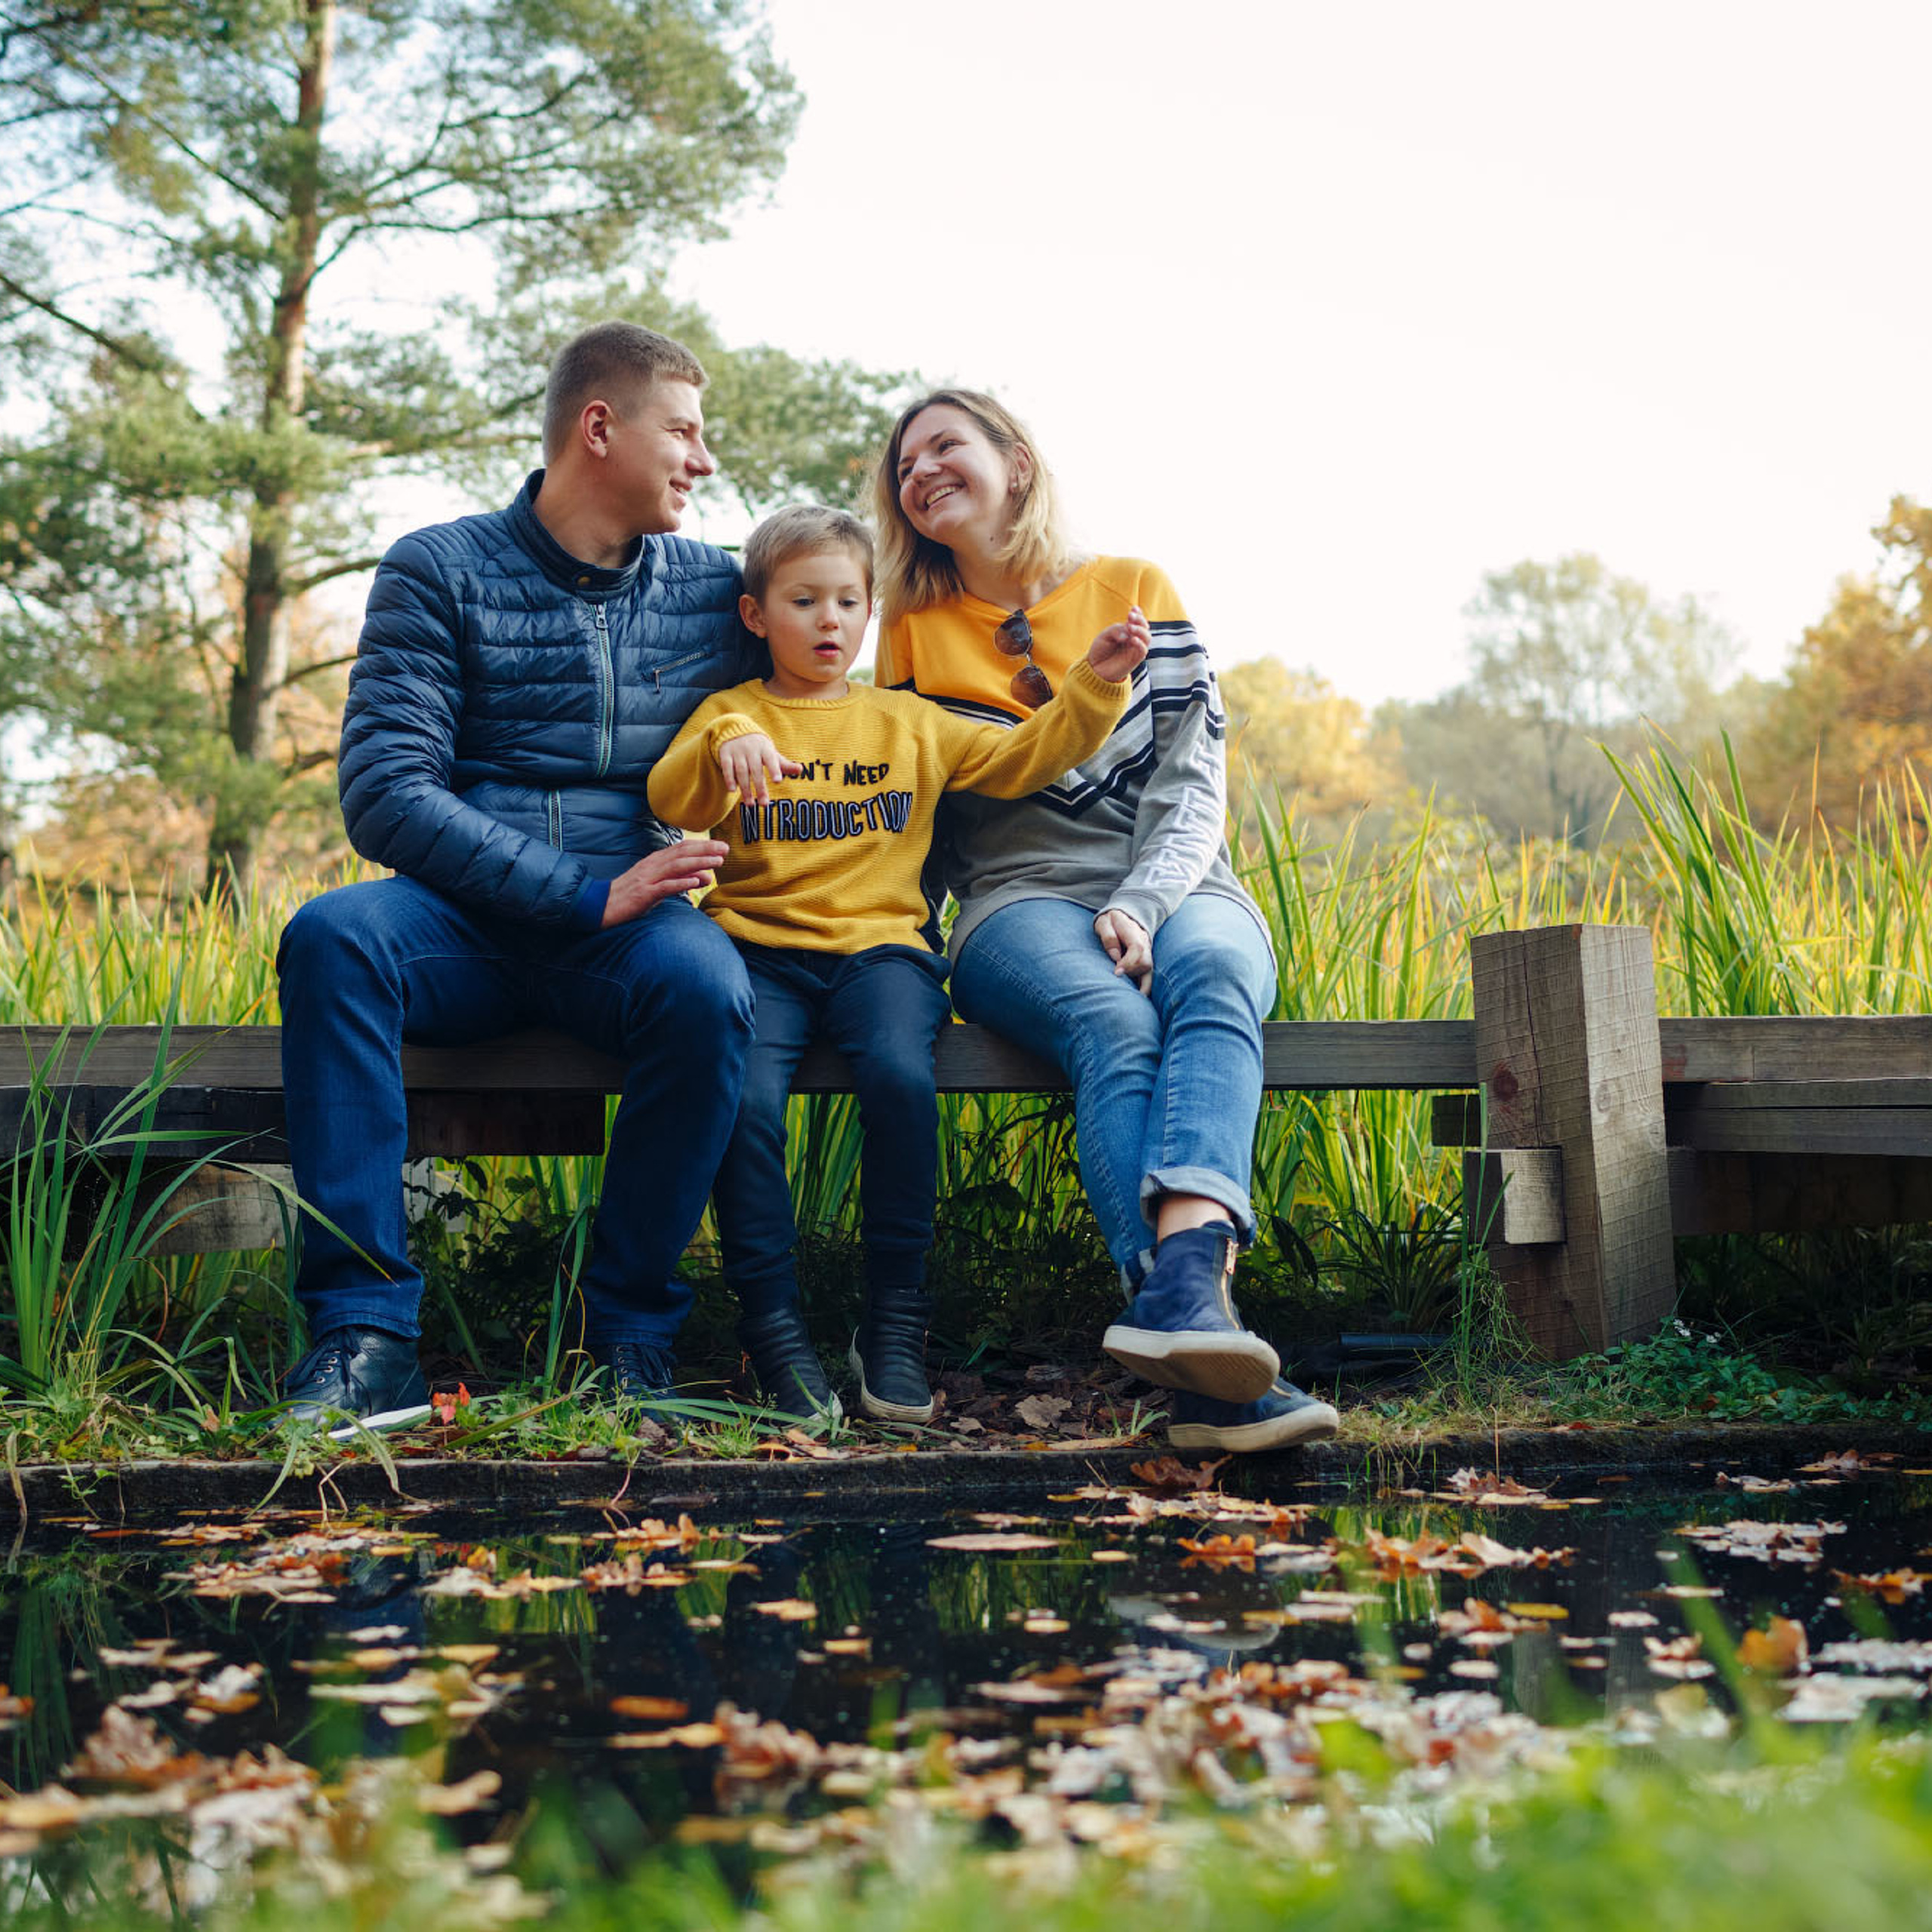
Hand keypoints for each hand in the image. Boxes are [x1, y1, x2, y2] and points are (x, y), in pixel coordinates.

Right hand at [602, 839, 729, 925]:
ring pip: (676, 866)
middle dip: (705, 850)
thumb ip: (682, 880)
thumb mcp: (660, 887)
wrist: (600, 906)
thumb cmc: (632, 896)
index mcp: (655, 861)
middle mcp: (652, 866)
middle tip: (725, 849)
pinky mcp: (643, 894)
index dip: (703, 846)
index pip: (682, 849)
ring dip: (699, 863)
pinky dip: (681, 883)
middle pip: (682, 853)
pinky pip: (664, 886)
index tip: (721, 846)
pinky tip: (696, 881)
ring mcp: (647, 879)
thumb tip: (706, 876)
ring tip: (717, 862)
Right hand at [718, 732, 800, 804]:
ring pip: (741, 771)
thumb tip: (801, 770)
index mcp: (765, 748)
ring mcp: (737, 751)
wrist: (735, 731)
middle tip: (764, 804)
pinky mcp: (725, 754)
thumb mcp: (771, 754)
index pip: (770, 758)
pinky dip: (729, 778)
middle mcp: (751, 749)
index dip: (774, 769)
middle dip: (760, 787)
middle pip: (756, 769)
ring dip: (745, 789)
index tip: (778, 781)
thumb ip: (784, 764)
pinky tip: (733, 791)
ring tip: (750, 804)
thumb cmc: (759, 748)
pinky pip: (726, 767)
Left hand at [1086, 605, 1150, 682]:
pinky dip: (1140, 643)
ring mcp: (1135, 649)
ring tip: (1130, 627)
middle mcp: (1134, 639)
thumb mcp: (1105, 635)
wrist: (1095, 668)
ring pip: (1147, 638)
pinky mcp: (1135, 660)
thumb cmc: (1100, 650)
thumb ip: (1117, 630)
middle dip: (1139, 620)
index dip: (1138, 614)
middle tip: (1130, 616)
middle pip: (1145, 627)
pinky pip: (1143, 650)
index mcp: (1128, 631)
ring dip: (1140, 630)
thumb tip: (1127, 634)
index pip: (1138, 621)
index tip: (1134, 609)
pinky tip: (1132, 639)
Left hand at [1093, 907, 1152, 993]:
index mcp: (1134, 932)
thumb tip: (1115, 956)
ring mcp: (1147, 953)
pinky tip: (1137, 999)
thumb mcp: (1104, 923)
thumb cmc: (1110, 921)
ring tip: (1131, 1000)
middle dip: (1133, 974)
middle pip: (1146, 963)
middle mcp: (1145, 944)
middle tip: (1118, 981)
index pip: (1137, 949)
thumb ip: (1108, 936)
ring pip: (1150, 972)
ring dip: (1141, 986)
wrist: (1124, 916)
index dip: (1128, 963)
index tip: (1116, 972)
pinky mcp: (1145, 961)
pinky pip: (1148, 976)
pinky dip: (1144, 988)